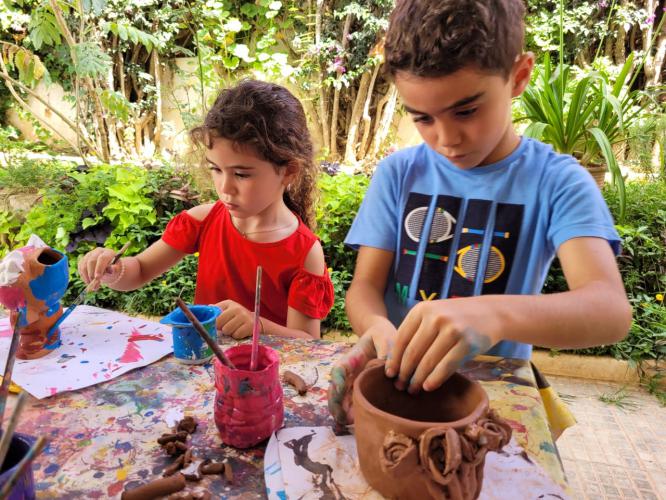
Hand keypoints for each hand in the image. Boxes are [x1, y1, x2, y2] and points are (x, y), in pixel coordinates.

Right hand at [77, 248, 121, 290]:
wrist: (107, 268)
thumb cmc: (112, 269)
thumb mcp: (116, 270)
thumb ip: (114, 269)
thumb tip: (111, 269)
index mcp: (108, 252)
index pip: (102, 258)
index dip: (99, 268)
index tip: (97, 278)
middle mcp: (98, 251)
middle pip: (91, 261)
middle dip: (92, 274)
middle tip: (94, 283)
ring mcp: (89, 254)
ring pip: (84, 265)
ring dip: (86, 277)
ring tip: (91, 284)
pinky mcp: (83, 259)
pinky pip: (80, 268)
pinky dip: (83, 276)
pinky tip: (88, 281)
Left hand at [215, 300, 253, 339]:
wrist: (255, 321)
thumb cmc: (236, 317)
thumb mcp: (226, 311)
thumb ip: (215, 311)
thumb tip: (204, 310)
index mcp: (228, 303)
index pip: (214, 314)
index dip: (213, 322)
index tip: (217, 325)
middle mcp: (236, 308)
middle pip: (219, 323)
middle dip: (221, 328)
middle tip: (226, 328)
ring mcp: (244, 316)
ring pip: (227, 330)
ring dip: (229, 333)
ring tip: (234, 329)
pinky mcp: (250, 325)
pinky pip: (236, 335)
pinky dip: (237, 336)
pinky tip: (240, 332)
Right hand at [327, 323, 395, 425]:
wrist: (381, 336)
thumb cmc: (382, 336)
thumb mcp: (385, 338)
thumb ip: (386, 351)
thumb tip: (390, 371)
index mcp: (352, 357)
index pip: (339, 369)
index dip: (338, 380)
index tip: (341, 391)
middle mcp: (348, 371)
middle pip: (335, 387)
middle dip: (336, 403)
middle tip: (342, 417)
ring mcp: (352, 380)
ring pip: (339, 397)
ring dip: (340, 410)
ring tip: (347, 423)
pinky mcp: (358, 387)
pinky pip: (349, 400)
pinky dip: (348, 411)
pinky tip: (354, 421)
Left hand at [384, 298, 498, 394]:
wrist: (491, 313)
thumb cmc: (456, 319)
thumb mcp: (434, 315)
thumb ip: (417, 332)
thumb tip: (396, 361)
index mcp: (422, 309)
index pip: (401, 338)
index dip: (394, 359)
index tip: (389, 374)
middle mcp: (435, 317)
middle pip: (412, 352)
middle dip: (404, 372)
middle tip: (400, 386)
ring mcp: (452, 329)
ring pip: (428, 361)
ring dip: (418, 379)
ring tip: (413, 389)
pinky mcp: (467, 342)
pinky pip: (446, 366)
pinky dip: (435, 379)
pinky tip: (428, 387)